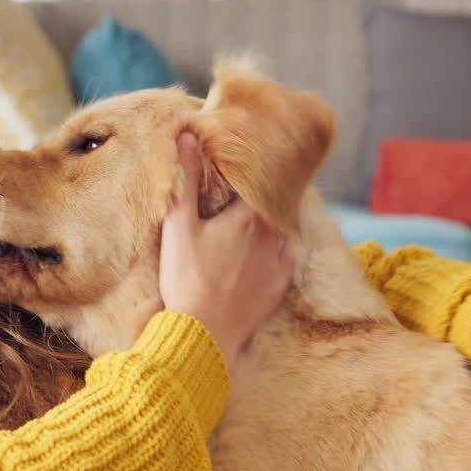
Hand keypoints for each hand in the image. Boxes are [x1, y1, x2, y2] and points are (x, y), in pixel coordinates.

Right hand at [159, 132, 294, 372]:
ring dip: (278, 210)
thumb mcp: (178, 227)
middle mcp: (269, 234)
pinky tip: (284, 235)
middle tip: (262, 171)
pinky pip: (291, 253)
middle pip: (274, 199)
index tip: (250, 152)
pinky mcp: (279, 283)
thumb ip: (185, 180)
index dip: (252, 165)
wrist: (204, 334)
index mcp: (246, 216)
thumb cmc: (186, 280)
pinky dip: (288, 239)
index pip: (256, 178)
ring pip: (285, 224)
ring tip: (272, 199)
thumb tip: (188, 136)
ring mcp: (278, 260)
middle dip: (267, 185)